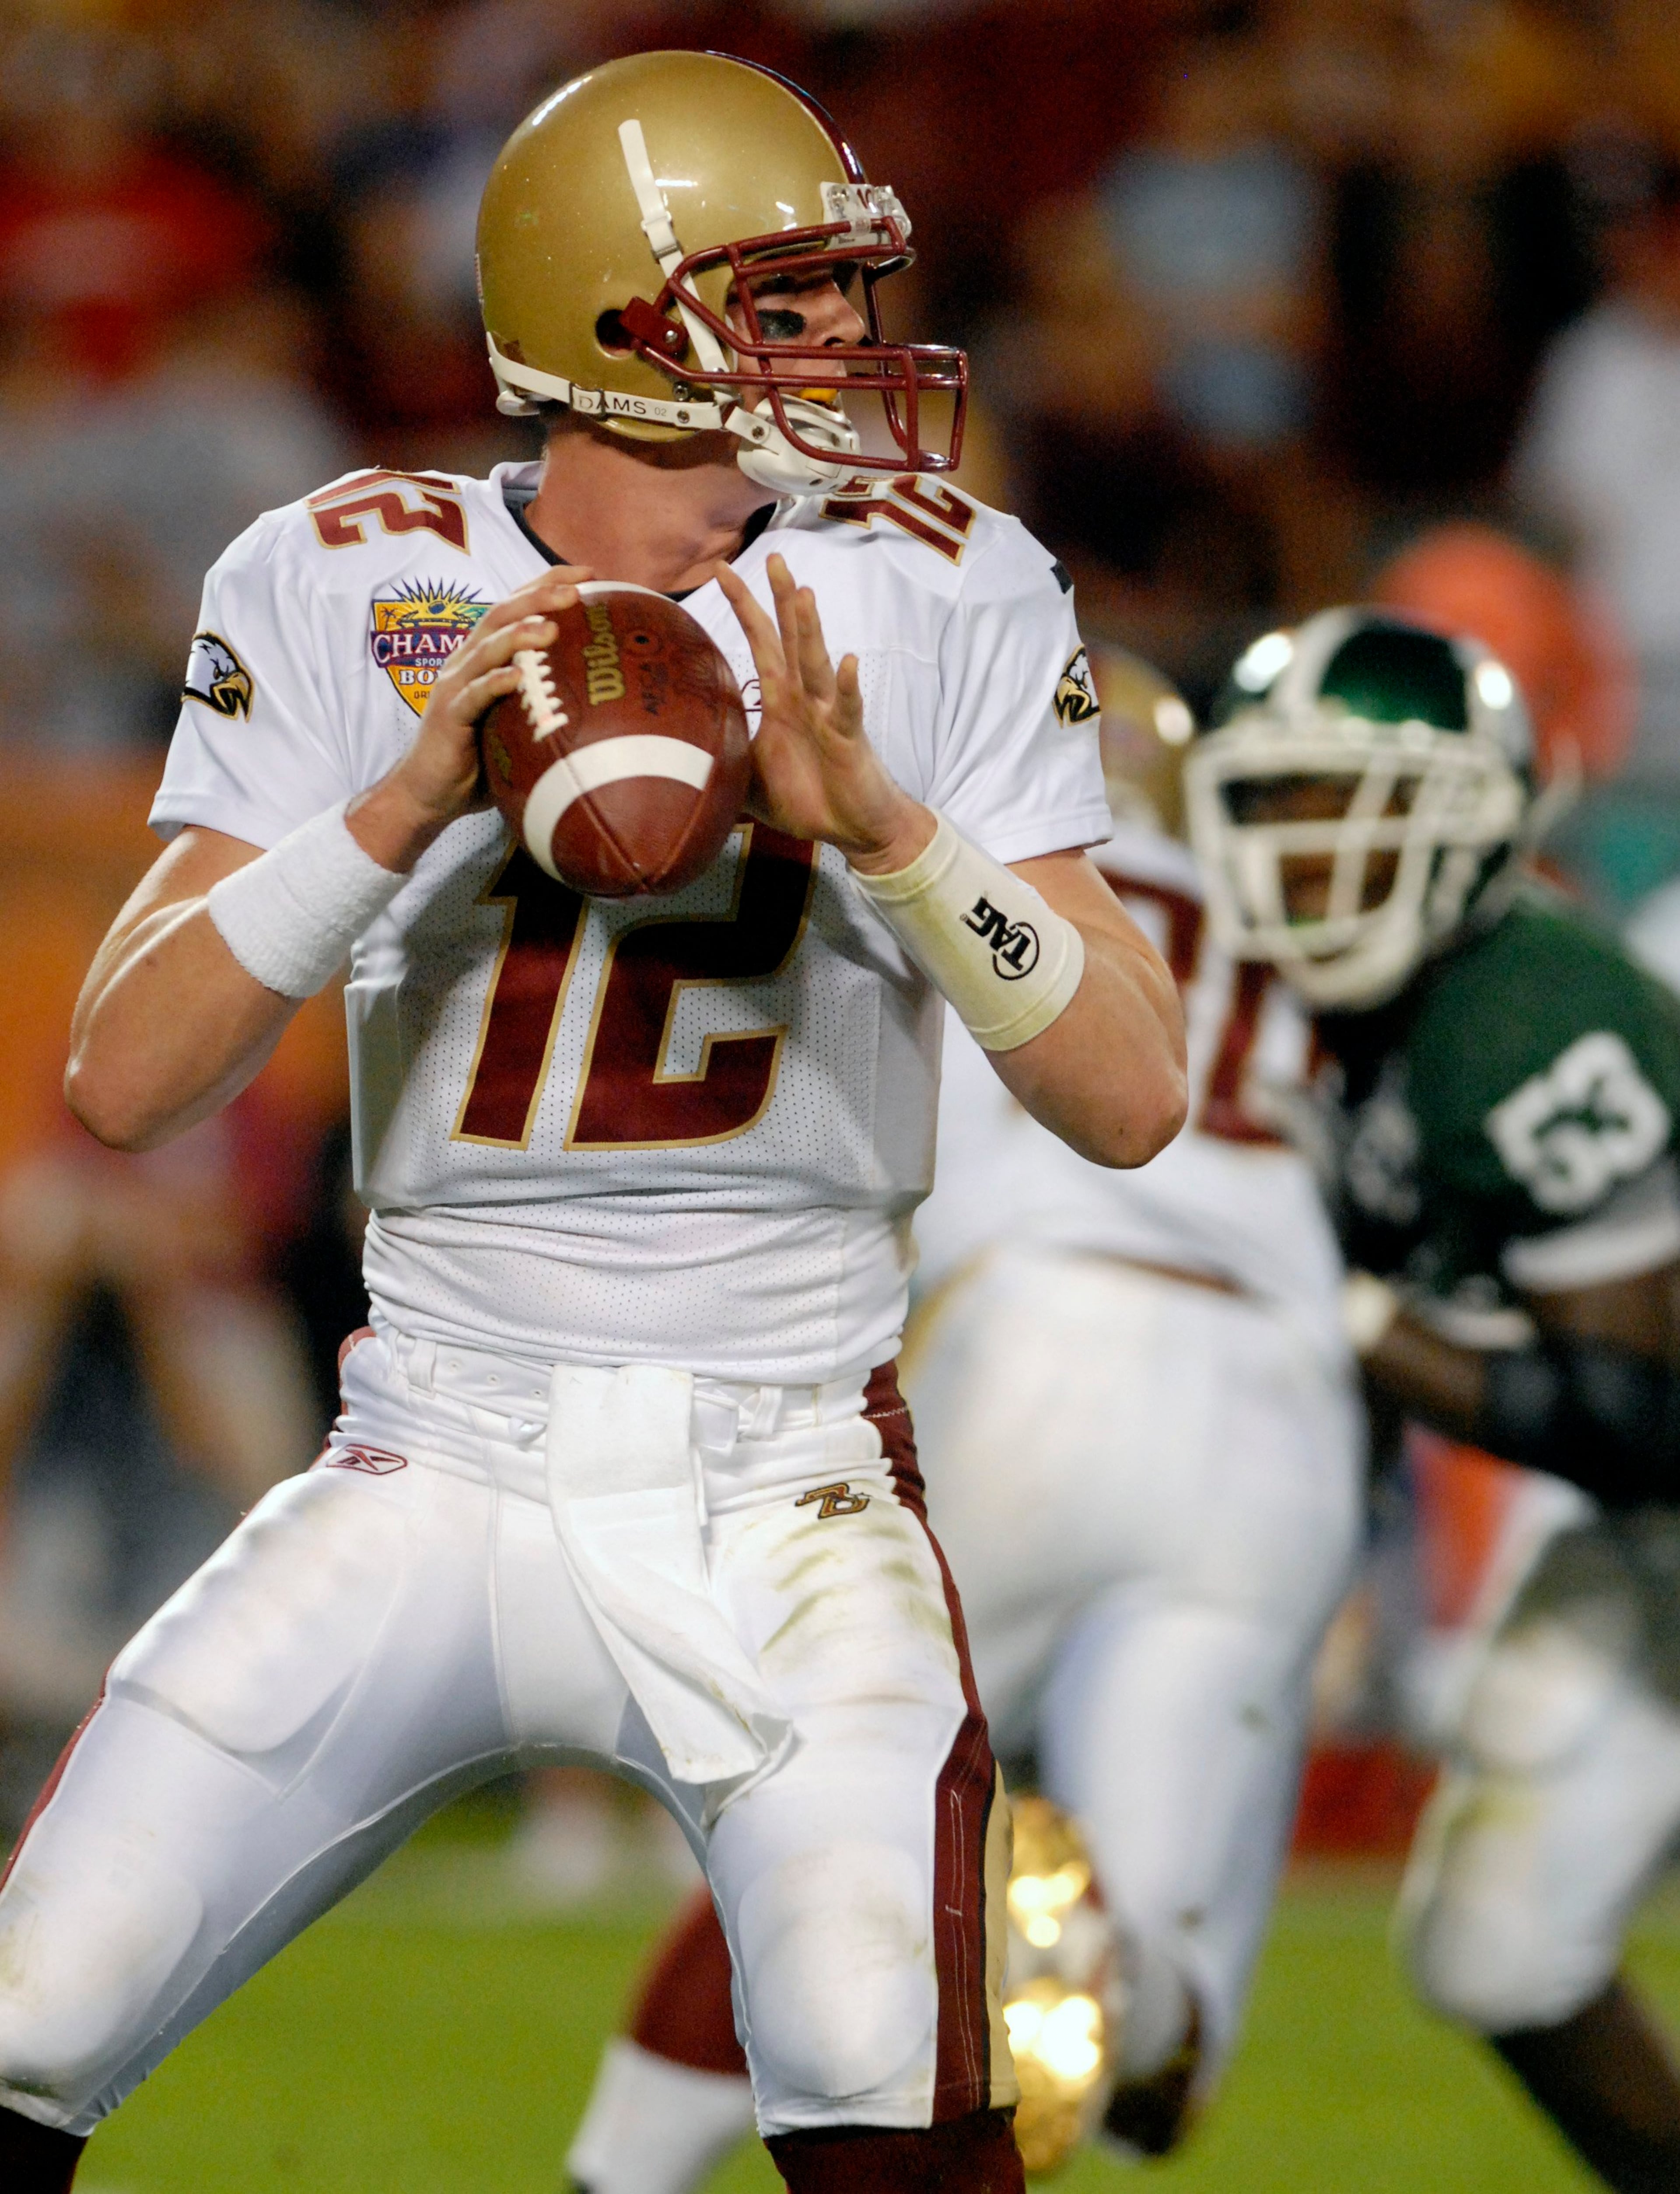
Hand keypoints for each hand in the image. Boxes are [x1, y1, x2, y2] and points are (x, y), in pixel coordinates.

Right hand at [348, 565, 592, 871]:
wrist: (429, 793)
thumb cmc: (479, 760)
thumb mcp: (517, 724)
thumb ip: (544, 703)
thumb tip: (604, 704)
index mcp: (484, 657)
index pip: (516, 607)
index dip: (547, 583)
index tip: (588, 574)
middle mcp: (467, 662)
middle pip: (502, 615)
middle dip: (539, 596)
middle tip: (577, 589)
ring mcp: (455, 686)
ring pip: (487, 649)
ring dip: (519, 634)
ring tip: (551, 627)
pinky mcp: (449, 716)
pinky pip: (474, 695)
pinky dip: (496, 683)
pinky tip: (518, 677)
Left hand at [717, 554, 933, 873]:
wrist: (853, 829)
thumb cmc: (807, 798)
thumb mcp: (748, 778)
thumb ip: (718, 759)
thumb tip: (669, 761)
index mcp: (781, 699)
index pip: (760, 642)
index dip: (743, 606)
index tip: (721, 569)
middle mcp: (805, 698)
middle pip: (790, 638)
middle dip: (781, 598)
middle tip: (773, 557)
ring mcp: (828, 714)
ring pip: (816, 663)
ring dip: (809, 630)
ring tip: (803, 593)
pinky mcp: (848, 738)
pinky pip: (847, 708)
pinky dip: (848, 687)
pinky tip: (848, 662)